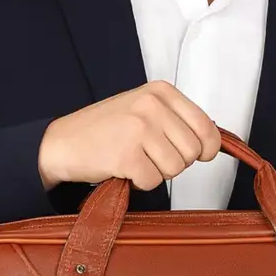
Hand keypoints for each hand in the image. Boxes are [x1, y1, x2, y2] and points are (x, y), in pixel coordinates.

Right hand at [37, 80, 221, 190]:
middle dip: (176, 162)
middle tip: (150, 157)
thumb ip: (176, 120)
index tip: (197, 155)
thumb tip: (213, 143)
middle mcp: (152, 105)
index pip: (206, 127)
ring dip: (157, 173)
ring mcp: (138, 129)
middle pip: (192, 151)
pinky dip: (139, 183)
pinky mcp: (126, 154)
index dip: (206, 149)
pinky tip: (123, 169)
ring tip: (135, 161)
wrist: (62, 143)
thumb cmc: (104, 130)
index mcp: (161, 91)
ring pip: (175, 169)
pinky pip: (152, 182)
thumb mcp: (144, 109)